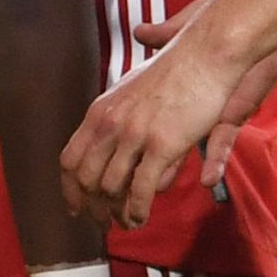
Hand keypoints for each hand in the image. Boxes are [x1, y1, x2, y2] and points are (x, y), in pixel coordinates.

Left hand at [59, 3, 276, 227]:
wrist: (207, 52)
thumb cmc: (179, 66)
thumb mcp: (134, 83)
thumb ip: (120, 106)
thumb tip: (109, 112)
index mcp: (100, 110)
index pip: (71, 158)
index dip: (70, 188)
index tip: (75, 206)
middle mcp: (110, 123)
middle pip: (86, 179)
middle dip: (91, 208)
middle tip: (101, 224)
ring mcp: (134, 134)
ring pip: (111, 188)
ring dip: (114, 213)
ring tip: (123, 225)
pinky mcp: (161, 144)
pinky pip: (139, 189)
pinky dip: (136, 211)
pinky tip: (139, 219)